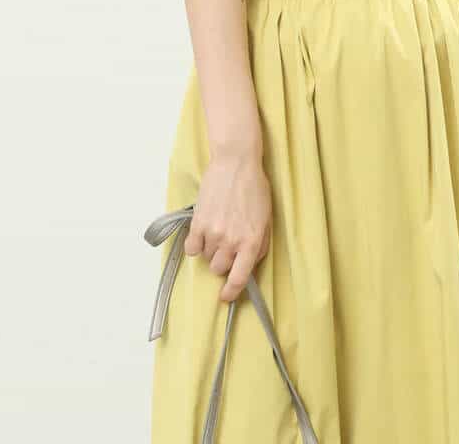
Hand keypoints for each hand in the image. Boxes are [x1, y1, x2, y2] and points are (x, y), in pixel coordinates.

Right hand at [184, 146, 272, 302]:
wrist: (236, 163)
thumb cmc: (254, 188)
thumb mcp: (266, 218)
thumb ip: (260, 244)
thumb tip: (250, 264)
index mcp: (252, 242)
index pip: (240, 278)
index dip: (232, 292)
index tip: (226, 296)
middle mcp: (232, 241)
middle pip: (219, 269)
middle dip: (223, 262)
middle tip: (227, 245)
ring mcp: (213, 233)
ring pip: (206, 258)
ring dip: (211, 250)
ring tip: (218, 230)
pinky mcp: (198, 223)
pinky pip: (191, 249)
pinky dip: (195, 244)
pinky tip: (202, 232)